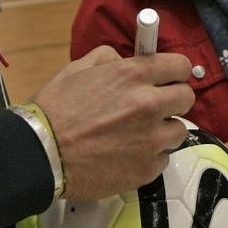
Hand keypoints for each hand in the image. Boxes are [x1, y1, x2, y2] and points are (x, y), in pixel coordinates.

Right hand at [32, 45, 195, 202]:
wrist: (39, 155)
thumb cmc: (53, 110)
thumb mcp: (76, 70)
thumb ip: (106, 58)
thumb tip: (123, 60)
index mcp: (134, 75)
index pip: (181, 66)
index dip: (174, 72)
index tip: (167, 79)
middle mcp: (150, 104)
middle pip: (187, 98)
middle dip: (173, 100)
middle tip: (153, 107)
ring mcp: (152, 139)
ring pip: (178, 131)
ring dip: (162, 130)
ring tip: (138, 136)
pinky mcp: (148, 169)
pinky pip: (162, 158)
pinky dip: (149, 156)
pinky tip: (127, 156)